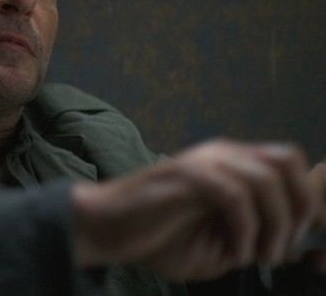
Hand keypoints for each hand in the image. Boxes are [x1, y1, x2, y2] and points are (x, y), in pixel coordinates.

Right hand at [71, 139, 321, 279]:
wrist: (105, 229)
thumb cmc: (156, 238)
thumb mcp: (218, 244)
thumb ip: (254, 237)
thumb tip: (294, 243)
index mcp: (229, 165)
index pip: (287, 163)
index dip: (308, 198)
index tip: (306, 237)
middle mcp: (220, 155)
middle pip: (285, 160)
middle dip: (300, 205)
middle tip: (286, 244)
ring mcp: (202, 162)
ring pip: (265, 179)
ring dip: (274, 224)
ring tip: (260, 256)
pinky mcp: (185, 176)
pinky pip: (234, 196)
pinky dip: (245, 229)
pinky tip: (235, 250)